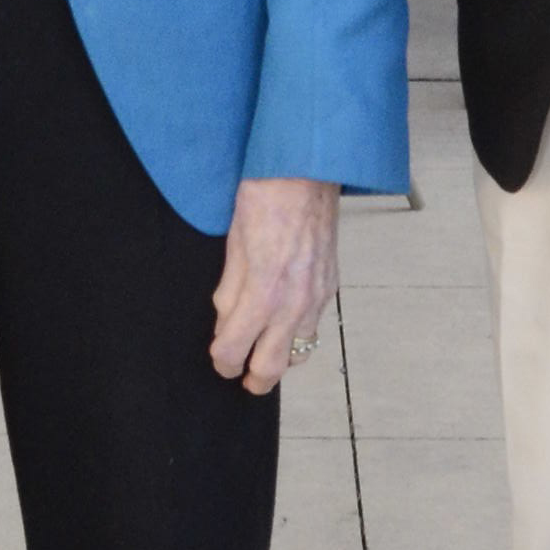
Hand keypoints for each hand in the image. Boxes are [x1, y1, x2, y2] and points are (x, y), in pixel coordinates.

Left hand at [211, 177, 339, 395]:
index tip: (218, 359)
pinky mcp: (331, 286)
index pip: (236, 349)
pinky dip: (297, 335)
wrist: (307, 169)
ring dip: (279, 359)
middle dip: (253, 379)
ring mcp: (317, 297)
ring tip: (262, 351)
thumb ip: (230, 291)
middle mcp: (294, 303)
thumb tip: (225, 323)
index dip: (222, 361)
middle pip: (273, 367)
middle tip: (239, 375)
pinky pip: (314, 326)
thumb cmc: (264, 197)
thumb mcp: (233, 244)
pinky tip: (283, 324)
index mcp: (263, 292)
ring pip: (300, 352)